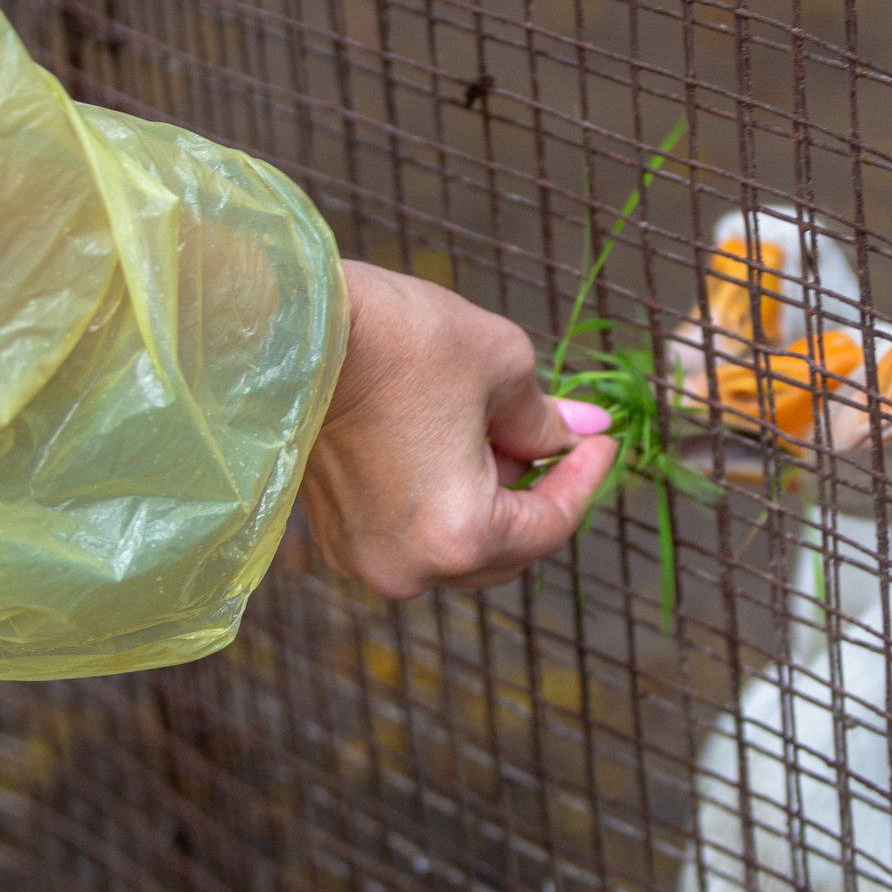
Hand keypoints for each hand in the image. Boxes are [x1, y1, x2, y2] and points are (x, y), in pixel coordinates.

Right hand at [296, 261, 619, 598]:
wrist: (288, 325)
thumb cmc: (395, 339)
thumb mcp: (500, 365)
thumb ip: (546, 416)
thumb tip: (581, 432)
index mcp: (457, 536)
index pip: (551, 525)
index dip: (584, 479)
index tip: (603, 441)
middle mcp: (408, 566)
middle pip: (506, 549)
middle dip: (536, 493)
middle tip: (555, 433)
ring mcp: (364, 557)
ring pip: (458, 544)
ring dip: (489, 497)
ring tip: (492, 426)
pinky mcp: (333, 536)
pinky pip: (412, 533)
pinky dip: (443, 500)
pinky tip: (448, 442)